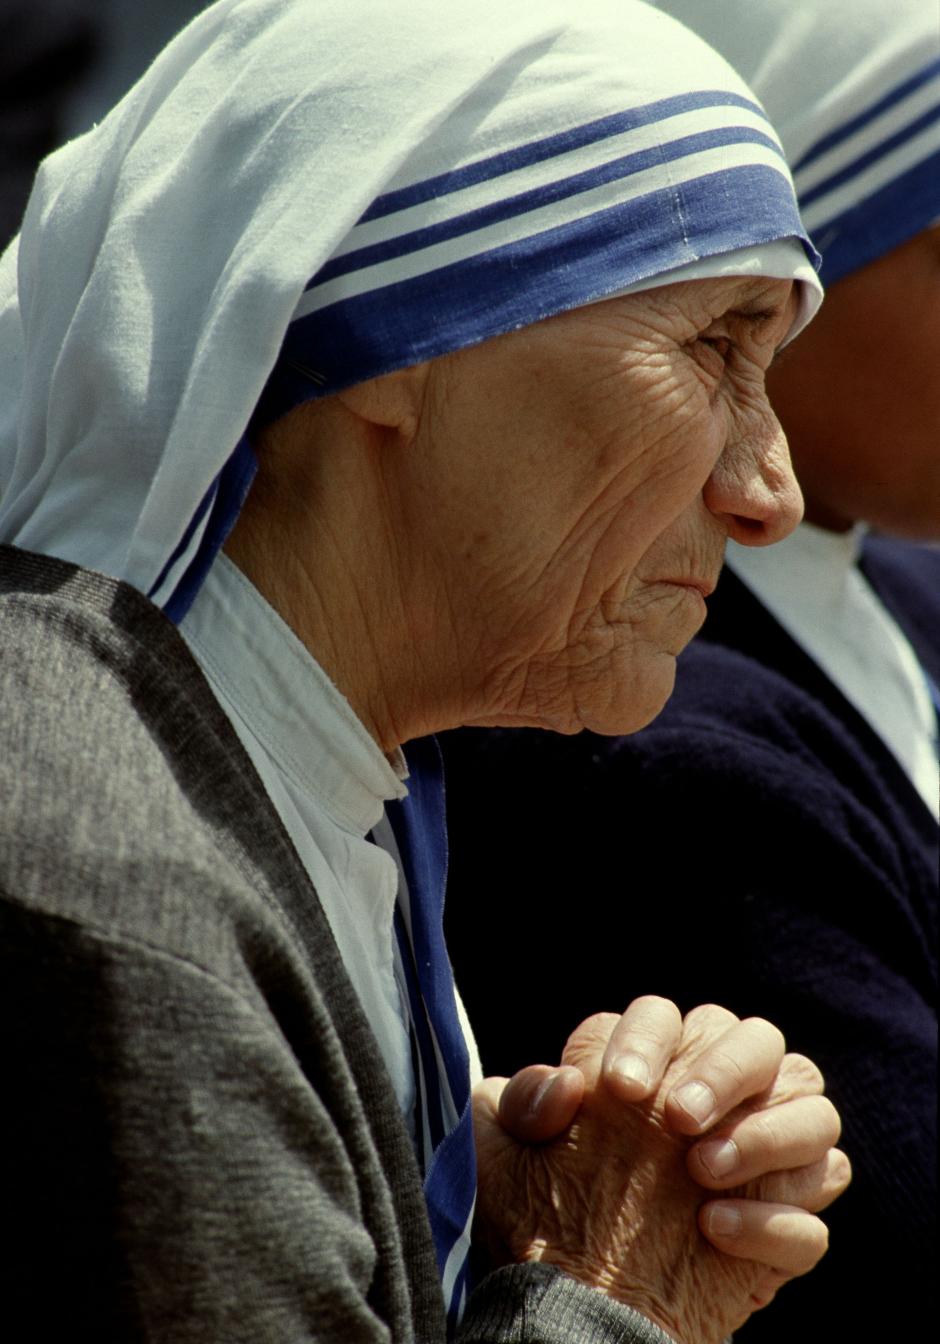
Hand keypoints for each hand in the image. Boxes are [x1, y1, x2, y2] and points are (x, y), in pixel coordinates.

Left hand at [472, 998, 849, 1341]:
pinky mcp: (790, 1221)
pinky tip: (715, 1230)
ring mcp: (767, 1153)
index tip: (619, 1090)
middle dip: (722, 1071)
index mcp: (657, 1061)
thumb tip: (563, 1084)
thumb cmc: (545, 1212)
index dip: (647, 1040)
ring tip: (701, 1173)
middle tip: (678, 1120)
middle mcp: (722, 1093)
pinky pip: (820, 1202)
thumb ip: (521, 1105)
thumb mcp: (508, 1158)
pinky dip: (777, 1215)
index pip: (666, 1016)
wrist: (582, 1306)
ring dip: (766, 1134)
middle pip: (757, 1040)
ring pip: (815, 1110)